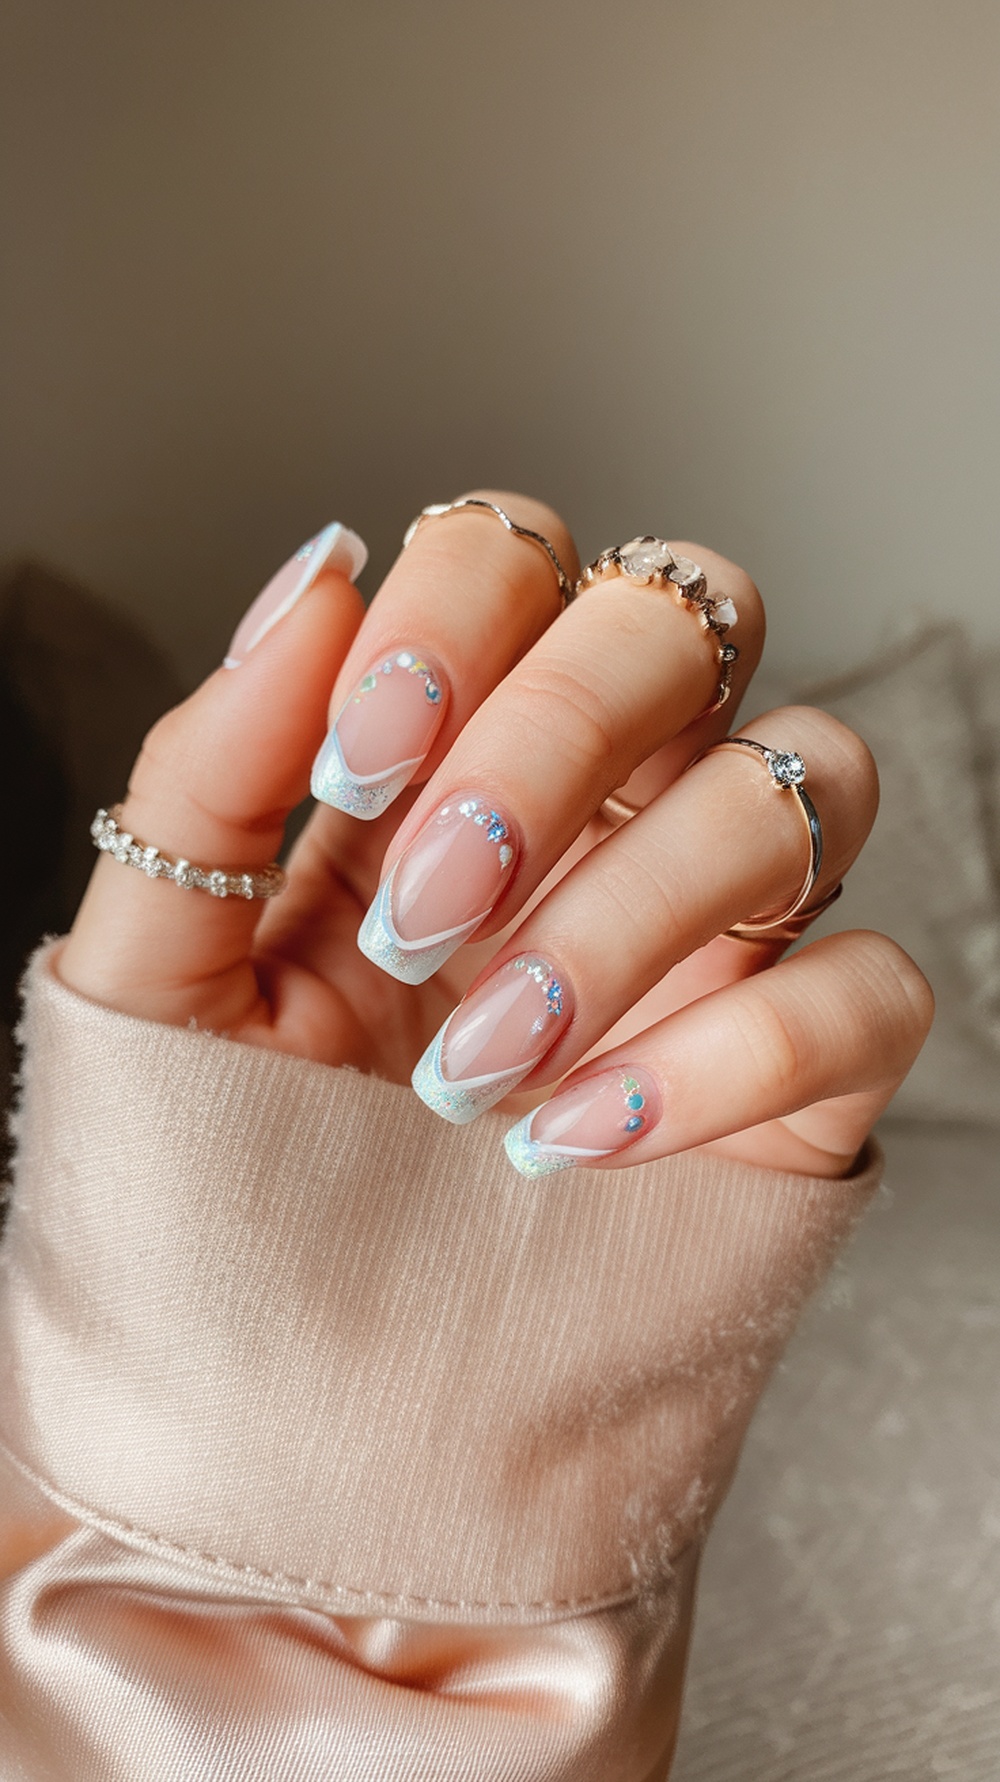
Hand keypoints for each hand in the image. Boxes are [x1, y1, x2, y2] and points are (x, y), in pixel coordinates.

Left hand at [59, 491, 931, 1178]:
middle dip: (558, 735)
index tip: (360, 767)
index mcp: (441, 768)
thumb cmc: (221, 1204)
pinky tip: (586, 1138)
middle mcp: (597, 822)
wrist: (298, 1441)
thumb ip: (209, 775)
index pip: (517, 560)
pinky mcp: (800, 1085)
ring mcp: (712, 944)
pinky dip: (742, 1048)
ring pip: (804, 778)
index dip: (457, 617)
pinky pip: (870, 986)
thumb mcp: (158, 982)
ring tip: (480, 1065)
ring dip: (634, 904)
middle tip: (431, 905)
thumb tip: (311, 578)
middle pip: (687, 619)